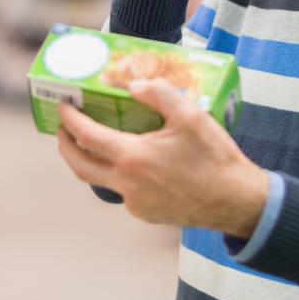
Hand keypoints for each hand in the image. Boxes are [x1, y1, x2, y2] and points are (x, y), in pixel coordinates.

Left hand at [56, 78, 266, 238]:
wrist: (235, 200)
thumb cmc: (214, 157)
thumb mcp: (190, 115)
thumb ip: (158, 93)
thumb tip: (132, 86)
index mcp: (133, 158)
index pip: (86, 136)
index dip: (70, 119)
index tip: (63, 105)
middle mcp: (127, 184)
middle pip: (80, 166)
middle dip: (65, 145)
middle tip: (63, 129)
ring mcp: (135, 203)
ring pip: (101, 181)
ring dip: (93, 161)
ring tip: (97, 142)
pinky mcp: (147, 214)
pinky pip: (124, 192)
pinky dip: (121, 174)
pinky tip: (137, 162)